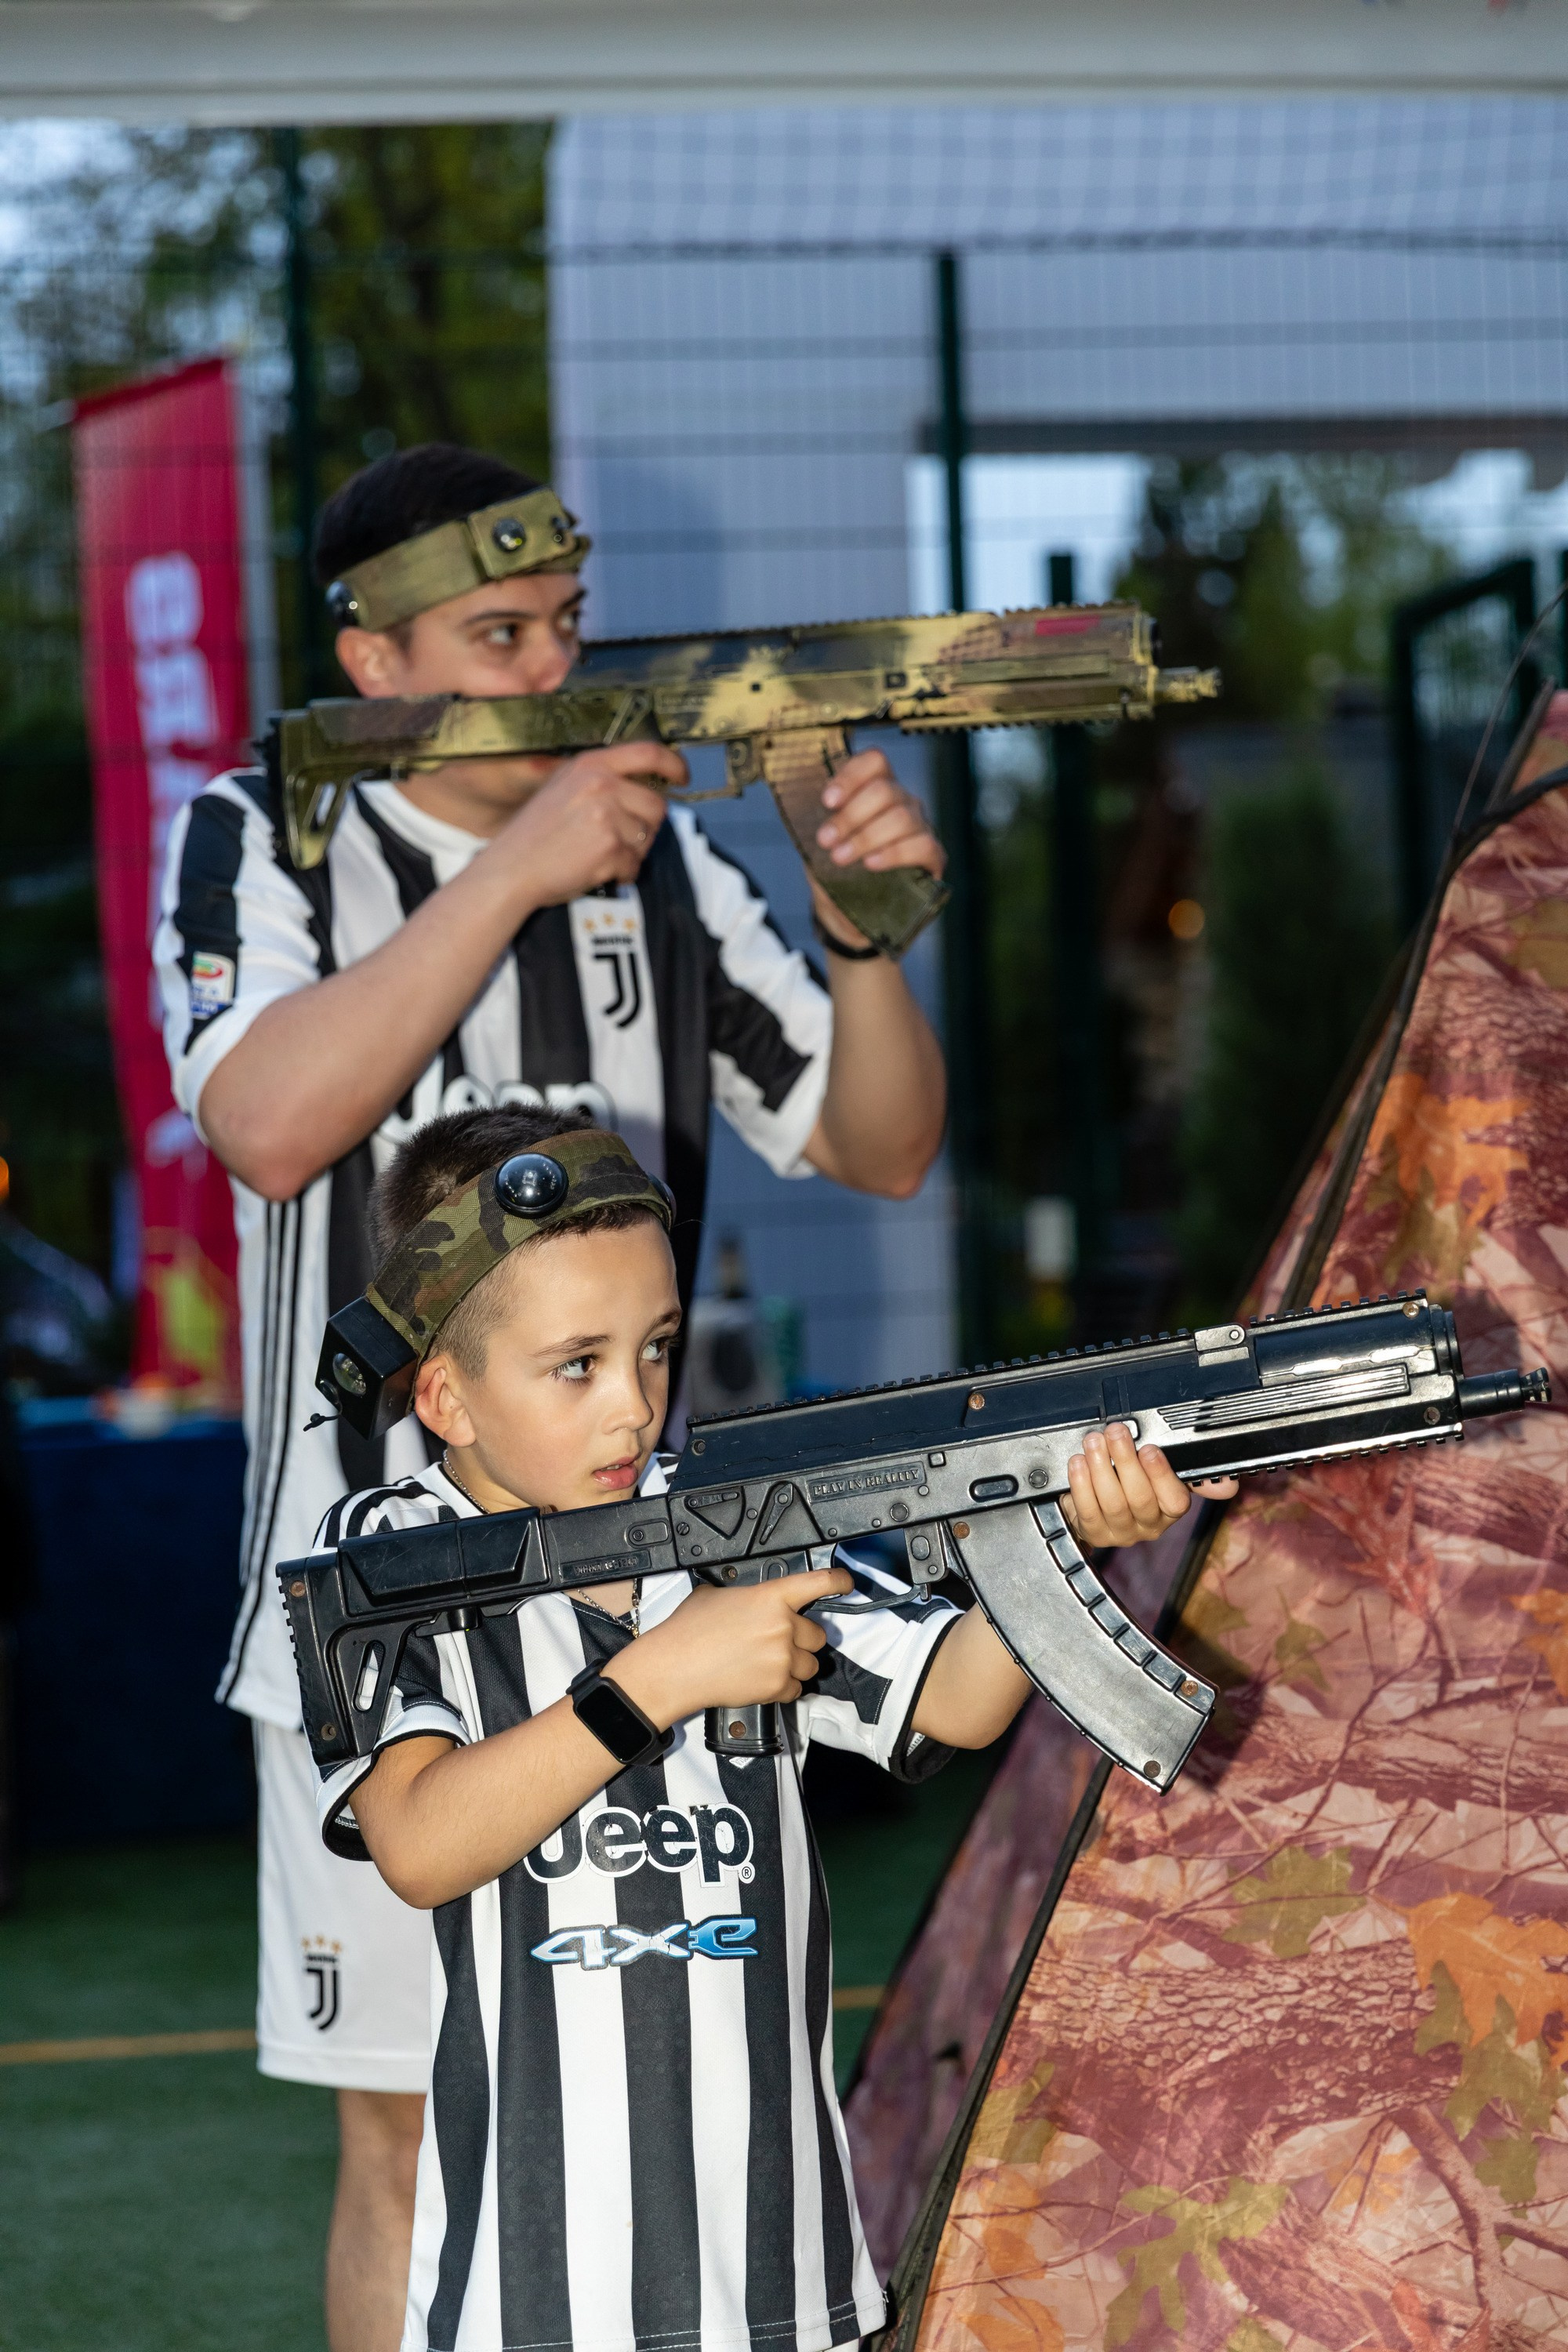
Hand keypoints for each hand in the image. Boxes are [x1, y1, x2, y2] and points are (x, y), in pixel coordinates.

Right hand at [493, 742, 685, 907]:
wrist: (511, 869)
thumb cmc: (535, 835)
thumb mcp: (562, 788)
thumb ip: (600, 781)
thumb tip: (643, 789)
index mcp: (590, 765)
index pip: (648, 752)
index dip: (674, 764)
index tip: (683, 775)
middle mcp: (600, 784)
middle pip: (657, 806)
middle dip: (646, 828)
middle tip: (619, 840)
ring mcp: (606, 815)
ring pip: (647, 838)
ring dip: (631, 853)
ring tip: (599, 855)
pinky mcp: (610, 847)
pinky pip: (634, 864)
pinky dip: (621, 874)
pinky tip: (596, 870)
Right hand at [610, 1563, 852, 1727]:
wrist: (674, 1668)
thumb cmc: (688, 1631)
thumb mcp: (715, 1595)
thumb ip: (746, 1596)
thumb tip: (753, 1601)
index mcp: (770, 1596)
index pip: (817, 1583)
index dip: (838, 1581)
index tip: (847, 1583)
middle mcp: (782, 1626)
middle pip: (818, 1635)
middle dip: (802, 1640)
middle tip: (779, 1643)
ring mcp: (782, 1658)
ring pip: (811, 1665)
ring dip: (796, 1665)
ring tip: (768, 1664)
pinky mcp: (776, 1686)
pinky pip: (796, 1689)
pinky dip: (784, 1688)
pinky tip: (761, 1680)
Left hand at [811, 750, 944, 946]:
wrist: (851, 920)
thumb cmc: (837, 878)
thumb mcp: (820, 851)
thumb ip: (818, 830)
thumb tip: (808, 816)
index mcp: (875, 792)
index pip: (874, 762)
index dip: (851, 776)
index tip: (827, 802)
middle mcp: (902, 803)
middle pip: (885, 790)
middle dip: (851, 816)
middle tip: (826, 840)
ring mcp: (921, 828)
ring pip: (903, 816)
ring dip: (866, 836)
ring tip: (842, 858)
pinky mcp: (933, 857)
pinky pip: (922, 845)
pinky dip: (894, 853)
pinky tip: (872, 865)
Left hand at [1060, 1423, 1237, 1548]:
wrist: (1101, 1507)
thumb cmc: (1136, 1483)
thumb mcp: (1165, 1474)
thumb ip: (1191, 1473)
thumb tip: (1230, 1485)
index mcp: (1170, 1509)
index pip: (1175, 1500)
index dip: (1161, 1474)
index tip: (1149, 1449)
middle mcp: (1148, 1525)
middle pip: (1139, 1497)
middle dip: (1125, 1461)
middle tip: (1115, 1433)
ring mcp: (1120, 1532)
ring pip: (1112, 1503)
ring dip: (1100, 1468)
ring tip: (1094, 1443)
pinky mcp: (1094, 1533)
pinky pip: (1087, 1510)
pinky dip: (1080, 1484)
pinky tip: (1078, 1464)